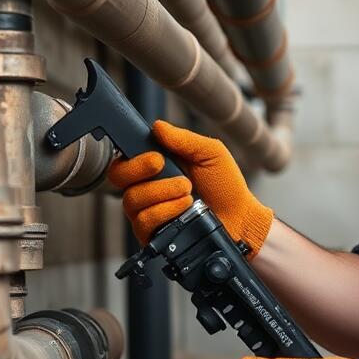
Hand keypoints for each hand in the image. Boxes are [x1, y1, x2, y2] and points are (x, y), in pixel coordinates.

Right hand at [107, 120, 273, 251]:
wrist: (239, 218)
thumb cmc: (225, 185)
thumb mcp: (210, 153)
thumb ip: (184, 139)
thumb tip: (157, 126)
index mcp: (156, 165)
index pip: (125, 157)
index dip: (133, 157)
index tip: (156, 158)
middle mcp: (146, 186)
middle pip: (118, 176)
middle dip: (142, 171)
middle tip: (171, 170)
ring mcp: (147, 210)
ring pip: (132, 199)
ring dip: (163, 193)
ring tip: (188, 191)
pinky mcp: (152, 232)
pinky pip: (143, 221)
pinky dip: (165, 212)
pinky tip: (184, 209)